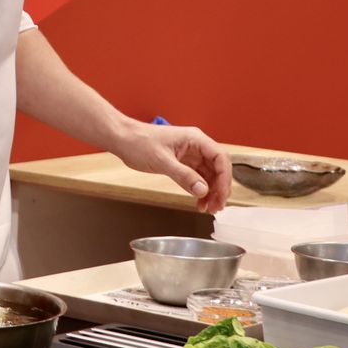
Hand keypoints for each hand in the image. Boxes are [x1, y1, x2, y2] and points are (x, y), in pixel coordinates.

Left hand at [111, 122, 231, 212]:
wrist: (123, 139)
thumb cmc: (139, 142)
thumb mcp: (162, 161)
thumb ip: (183, 176)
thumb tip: (203, 190)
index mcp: (195, 139)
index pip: (220, 158)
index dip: (225, 178)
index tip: (221, 195)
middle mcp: (196, 146)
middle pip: (218, 168)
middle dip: (219, 188)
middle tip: (216, 207)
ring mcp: (190, 154)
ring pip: (209, 174)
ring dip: (211, 191)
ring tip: (208, 208)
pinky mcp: (182, 162)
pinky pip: (197, 177)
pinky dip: (200, 190)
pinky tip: (199, 201)